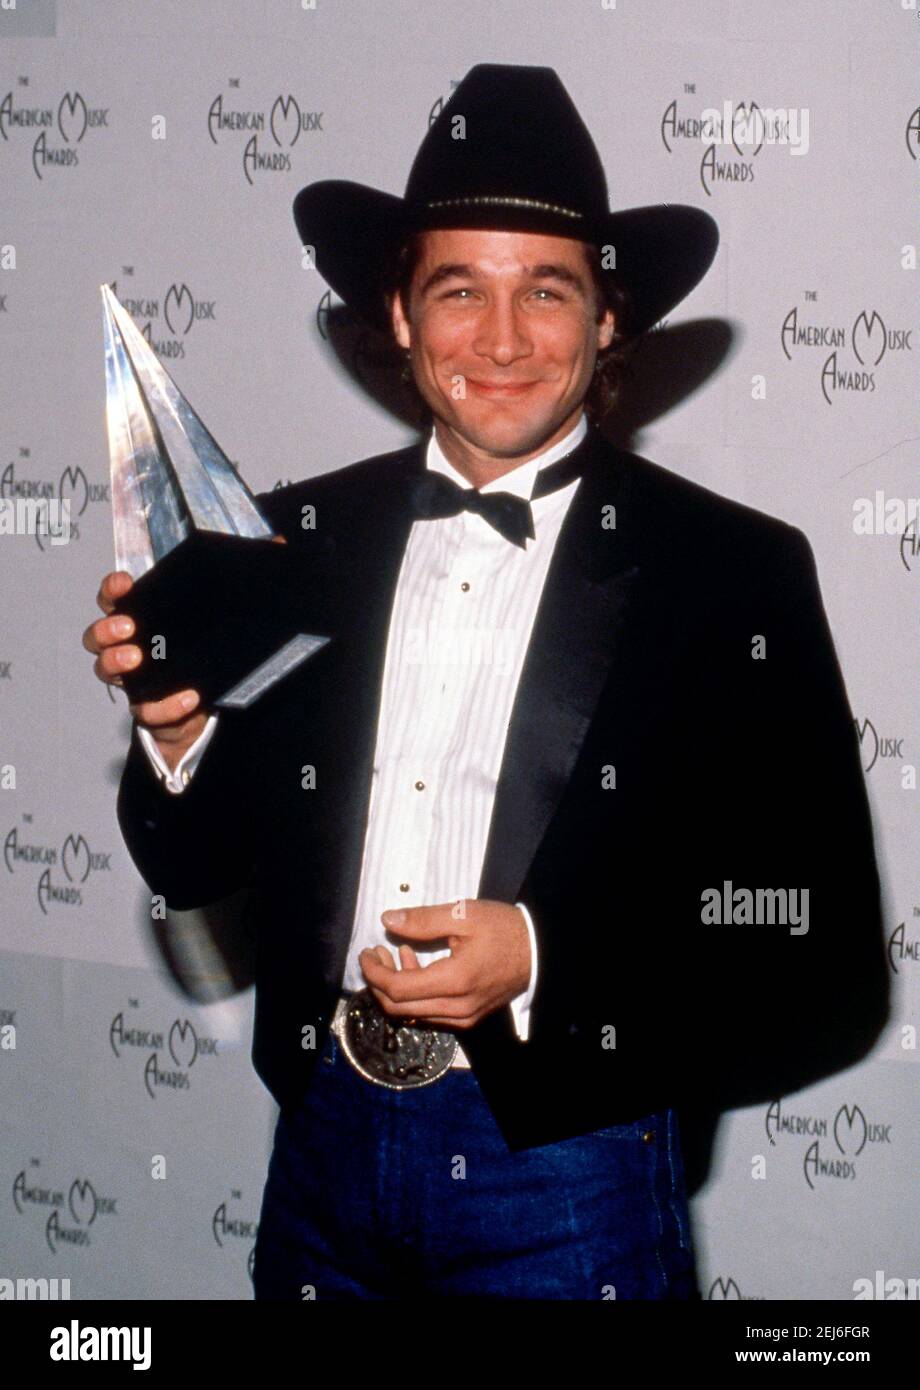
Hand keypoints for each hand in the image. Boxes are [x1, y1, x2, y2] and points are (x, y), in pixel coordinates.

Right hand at [82, 569, 207, 771]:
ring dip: (115, 661)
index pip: (111, 601)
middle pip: (95, 636)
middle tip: (128, 627)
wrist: (195, 707)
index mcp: (130, 625)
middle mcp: (121, 650)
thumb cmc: (187, 659)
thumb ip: (195, 616)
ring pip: (104, 670)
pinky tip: (189, 698)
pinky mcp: (145, 709)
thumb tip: (225, 592)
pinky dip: (167, 705)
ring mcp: (129, 681)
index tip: (125, 583)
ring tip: (137, 658)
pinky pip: (146, 711)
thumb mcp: (191, 634)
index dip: (112, 591)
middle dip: (106, 629)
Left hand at [359, 898, 530, 1028]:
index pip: (397, 988)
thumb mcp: (464, 915)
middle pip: (398, 1008)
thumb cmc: (503, 929)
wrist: (540, 951)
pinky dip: (414, 995)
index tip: (366, 951)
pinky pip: (429, 1014)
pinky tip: (416, 967)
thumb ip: (423, 920)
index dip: (374, 972)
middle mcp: (456, 1008)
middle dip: (379, 981)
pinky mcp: (468, 1019)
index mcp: (454, 981)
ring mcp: (463, 1018)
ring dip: (395, 988)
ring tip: (396, 953)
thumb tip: (387, 921)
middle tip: (376, 953)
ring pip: (412, 1014)